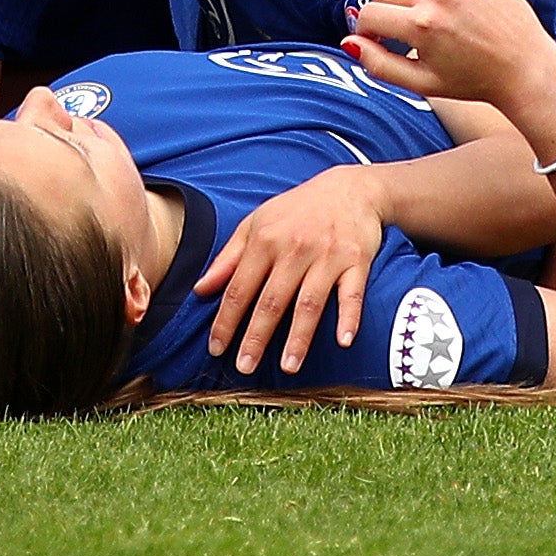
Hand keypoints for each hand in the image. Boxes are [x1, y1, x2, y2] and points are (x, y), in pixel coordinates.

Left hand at [194, 165, 388, 372]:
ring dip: (298, 337)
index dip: (226, 321)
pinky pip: (352, 293)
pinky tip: (343, 341)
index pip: (240, 288)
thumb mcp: (257, 223)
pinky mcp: (356, 260)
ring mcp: (327, 255)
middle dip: (256, 336)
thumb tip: (200, 289)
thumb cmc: (298, 210)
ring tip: (288, 367)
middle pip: (272, 300)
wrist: (350, 189)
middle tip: (245, 367)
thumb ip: (228, 258)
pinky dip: (349, 317)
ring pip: (309, 302)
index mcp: (265, 240)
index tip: (217, 349)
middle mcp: (295, 248)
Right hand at [344, 0, 555, 139]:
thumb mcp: (421, 83)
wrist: (525, 67)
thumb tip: (349, 43)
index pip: (368, 14)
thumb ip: (379, 64)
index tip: (376, 42)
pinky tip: (448, 9)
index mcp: (421, 25)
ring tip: (426, 22)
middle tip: (400, 33)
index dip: (366, 31)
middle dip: (384, 12)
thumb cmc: (474, 82)